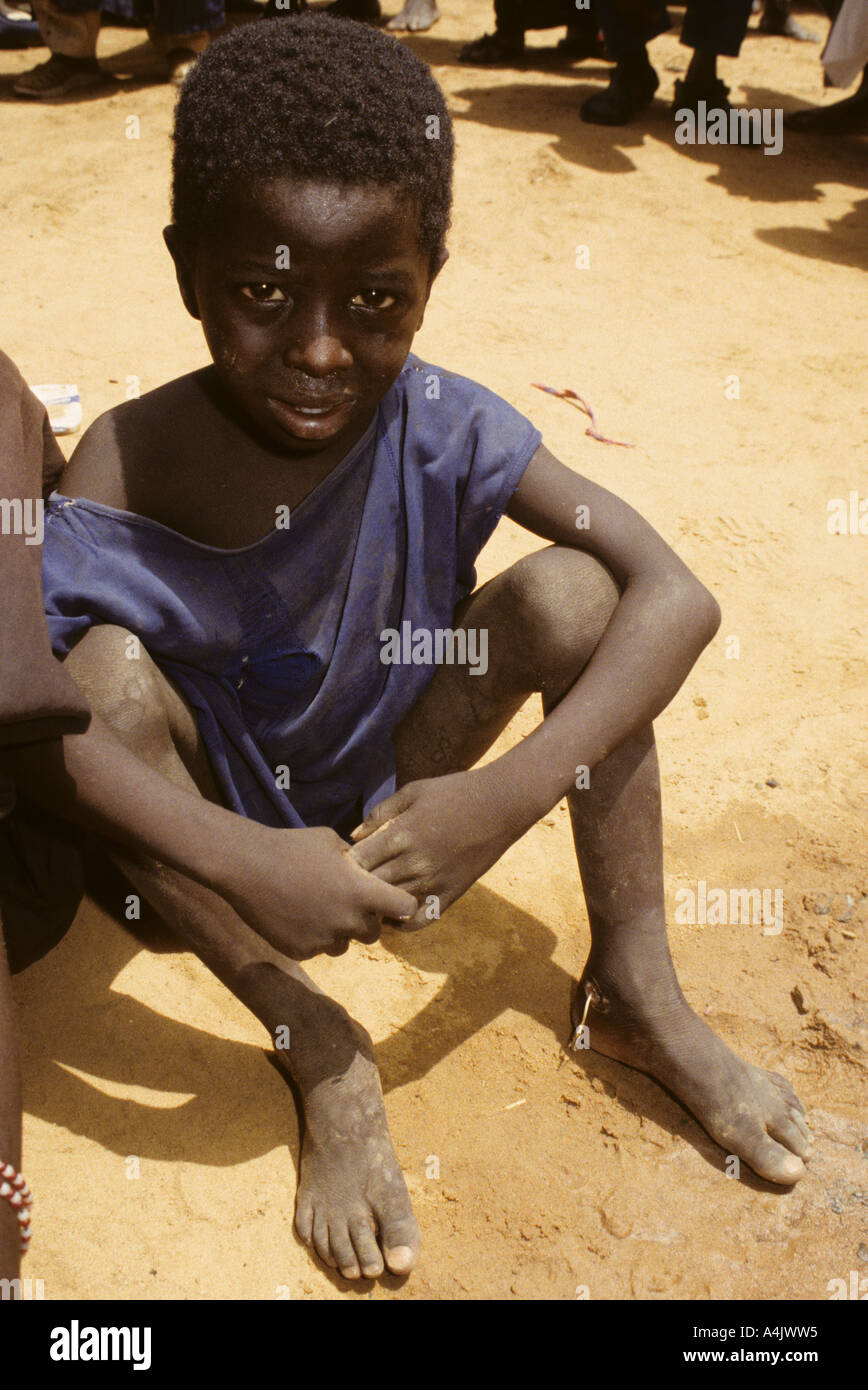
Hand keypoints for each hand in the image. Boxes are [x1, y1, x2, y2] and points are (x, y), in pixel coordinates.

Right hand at [218, 823, 417, 960]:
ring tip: (316, 907)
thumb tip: (366, 868)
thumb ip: (356, 861)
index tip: (393, 900)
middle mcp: (348, 920)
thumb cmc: (291, 847)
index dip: (402, 904)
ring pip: (344, 944)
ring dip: (338, 931)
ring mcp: (324, 939)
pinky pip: (318, 949)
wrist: (247, 866)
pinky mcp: (302, 951)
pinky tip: (296, 915)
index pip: (405, 908)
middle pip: (374, 933)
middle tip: (346, 902)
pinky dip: (312, 936)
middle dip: (366, 920)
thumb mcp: (332, 842)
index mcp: (362, 892)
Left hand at [346, 770, 521, 928]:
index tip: (344, 861)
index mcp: (402, 834)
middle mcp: (416, 863)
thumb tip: (353, 836)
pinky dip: (402, 923)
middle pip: (370, 888)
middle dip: (356, 886)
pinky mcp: (452, 894)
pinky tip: (395, 912)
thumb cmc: (455, 791)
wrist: (502, 804)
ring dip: (376, 904)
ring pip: (390, 907)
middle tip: (351, 884)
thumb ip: (380, 813)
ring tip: (369, 897)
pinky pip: (420, 920)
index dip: (345, 864)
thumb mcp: (413, 791)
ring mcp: (435, 882)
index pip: (357, 862)